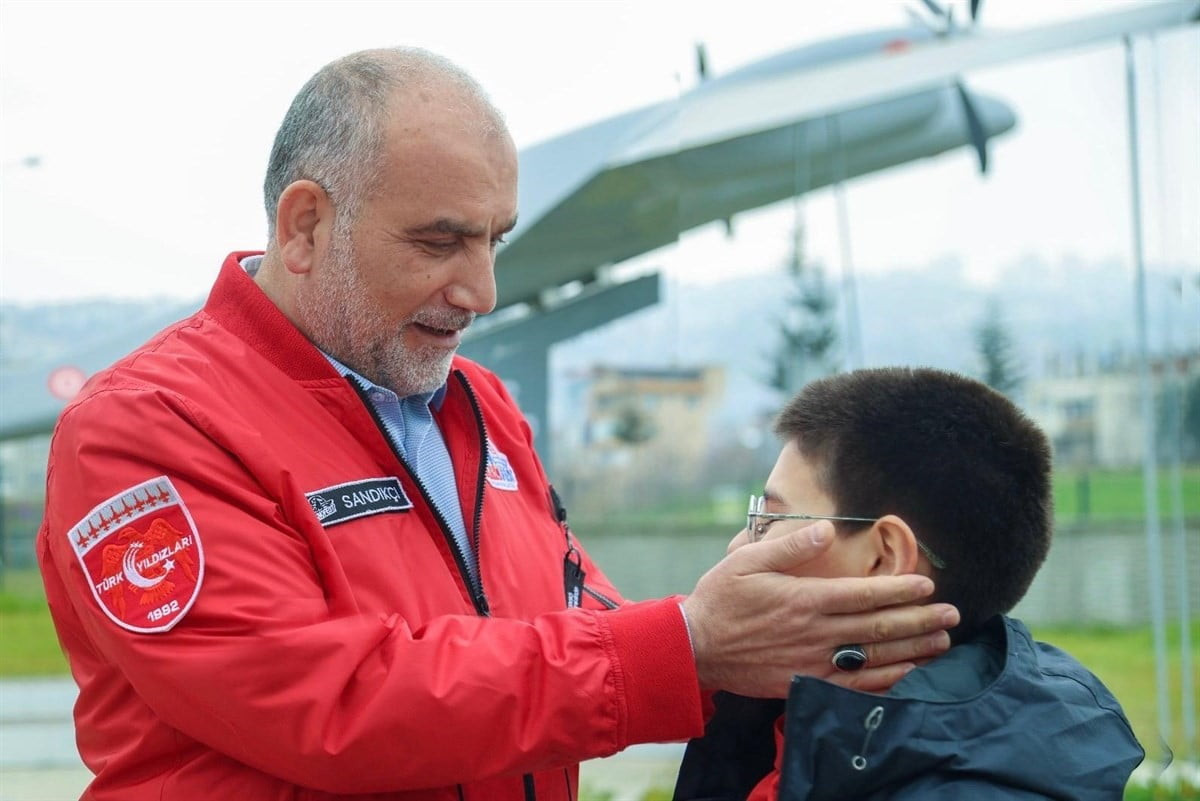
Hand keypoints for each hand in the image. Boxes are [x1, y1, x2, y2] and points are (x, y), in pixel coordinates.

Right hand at [681, 521, 958, 697]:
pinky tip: (907, 672)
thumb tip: (826, 529)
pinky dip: (885, 679)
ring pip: (874, 656)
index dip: (900, 589)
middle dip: (919, 618)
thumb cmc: (720, 598)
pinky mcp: (805, 683)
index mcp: (804, 599)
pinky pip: (854, 685)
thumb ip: (790, 545)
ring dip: (912, 648)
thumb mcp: (747, 560)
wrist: (694, 647)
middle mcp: (814, 632)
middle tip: (952, 613)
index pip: (864, 593)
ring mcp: (812, 662)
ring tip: (942, 641)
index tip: (927, 584)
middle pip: (878, 625)